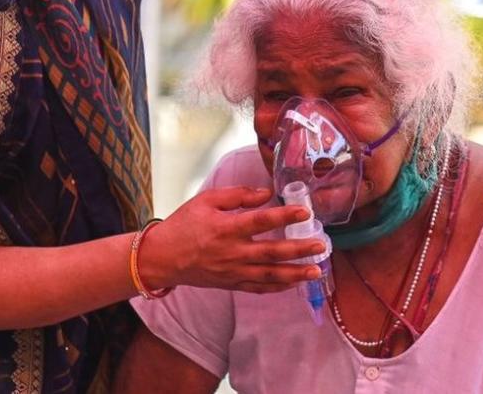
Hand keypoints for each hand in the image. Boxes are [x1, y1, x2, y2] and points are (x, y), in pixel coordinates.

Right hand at [138, 187, 325, 293]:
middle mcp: (232, 252)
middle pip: (272, 252)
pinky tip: (294, 283)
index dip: (284, 217)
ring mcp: (233, 271)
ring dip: (295, 273)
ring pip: (270, 275)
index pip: (261, 221)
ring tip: (317, 271)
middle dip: (299, 250)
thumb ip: (237, 195)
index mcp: (226, 228)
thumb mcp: (206, 200)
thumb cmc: (183, 225)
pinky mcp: (231, 284)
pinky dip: (278, 287)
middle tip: (321, 246)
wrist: (162, 257)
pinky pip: (258, 288)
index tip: (304, 213)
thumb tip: (266, 193)